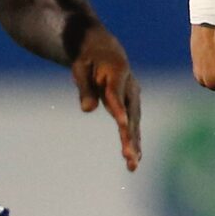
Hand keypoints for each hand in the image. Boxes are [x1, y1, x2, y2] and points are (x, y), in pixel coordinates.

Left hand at [72, 24, 142, 170]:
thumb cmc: (88, 59)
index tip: (122, 125)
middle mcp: (130, 86)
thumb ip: (84, 88)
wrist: (104, 50)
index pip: (116, 93)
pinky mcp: (131, 107)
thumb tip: (87, 109)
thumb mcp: (80, 68)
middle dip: (130, 135)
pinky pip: (133, 126)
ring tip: (132, 165)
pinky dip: (134, 141)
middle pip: (130, 114)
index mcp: (117, 72)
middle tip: (128, 155)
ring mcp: (133, 98)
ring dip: (134, 144)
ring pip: (134, 123)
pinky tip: (134, 160)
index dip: (119, 109)